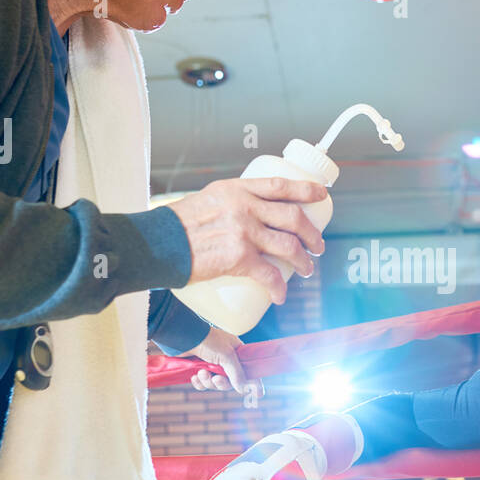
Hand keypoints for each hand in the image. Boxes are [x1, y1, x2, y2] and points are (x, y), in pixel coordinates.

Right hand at [167, 177, 327, 304]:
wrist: (157, 244)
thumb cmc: (176, 226)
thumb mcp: (207, 201)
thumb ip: (230, 207)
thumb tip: (251, 219)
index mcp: (237, 189)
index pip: (280, 184)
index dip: (306, 190)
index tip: (322, 196)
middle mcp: (245, 207)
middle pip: (293, 218)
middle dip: (313, 234)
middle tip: (318, 246)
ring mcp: (244, 232)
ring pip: (289, 247)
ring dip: (305, 261)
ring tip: (307, 269)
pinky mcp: (239, 258)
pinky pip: (271, 276)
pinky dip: (281, 288)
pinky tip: (282, 295)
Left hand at [183, 325, 262, 397]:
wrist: (183, 337)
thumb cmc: (208, 341)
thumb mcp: (227, 356)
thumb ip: (237, 373)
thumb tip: (244, 390)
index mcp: (235, 352)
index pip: (248, 370)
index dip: (252, 382)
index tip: (258, 394)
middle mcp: (225, 359)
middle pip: (230, 381)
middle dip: (221, 383)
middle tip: (216, 379)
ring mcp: (211, 364)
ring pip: (215, 383)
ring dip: (208, 381)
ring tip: (201, 372)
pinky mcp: (198, 369)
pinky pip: (203, 384)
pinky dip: (199, 382)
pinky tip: (195, 376)